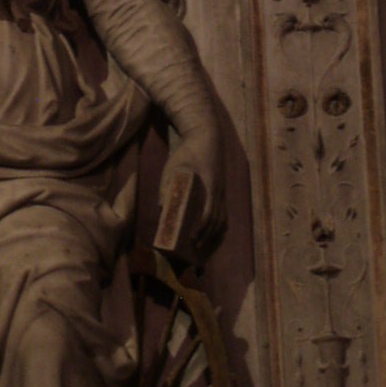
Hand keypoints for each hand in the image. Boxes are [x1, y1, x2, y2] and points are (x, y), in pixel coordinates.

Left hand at [158, 127, 225, 264]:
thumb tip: (161, 207)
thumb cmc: (187, 151)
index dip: (201, 228)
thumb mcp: (172, 166)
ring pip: (222, 218)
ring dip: (214, 235)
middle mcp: (218, 191)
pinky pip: (223, 213)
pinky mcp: (221, 191)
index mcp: (208, 186)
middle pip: (217, 220)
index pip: (208, 213)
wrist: (206, 136)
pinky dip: (219, 226)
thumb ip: (167, 186)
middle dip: (207, 237)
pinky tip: (212, 235)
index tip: (192, 238)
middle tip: (195, 249)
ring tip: (203, 247)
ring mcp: (222, 191)